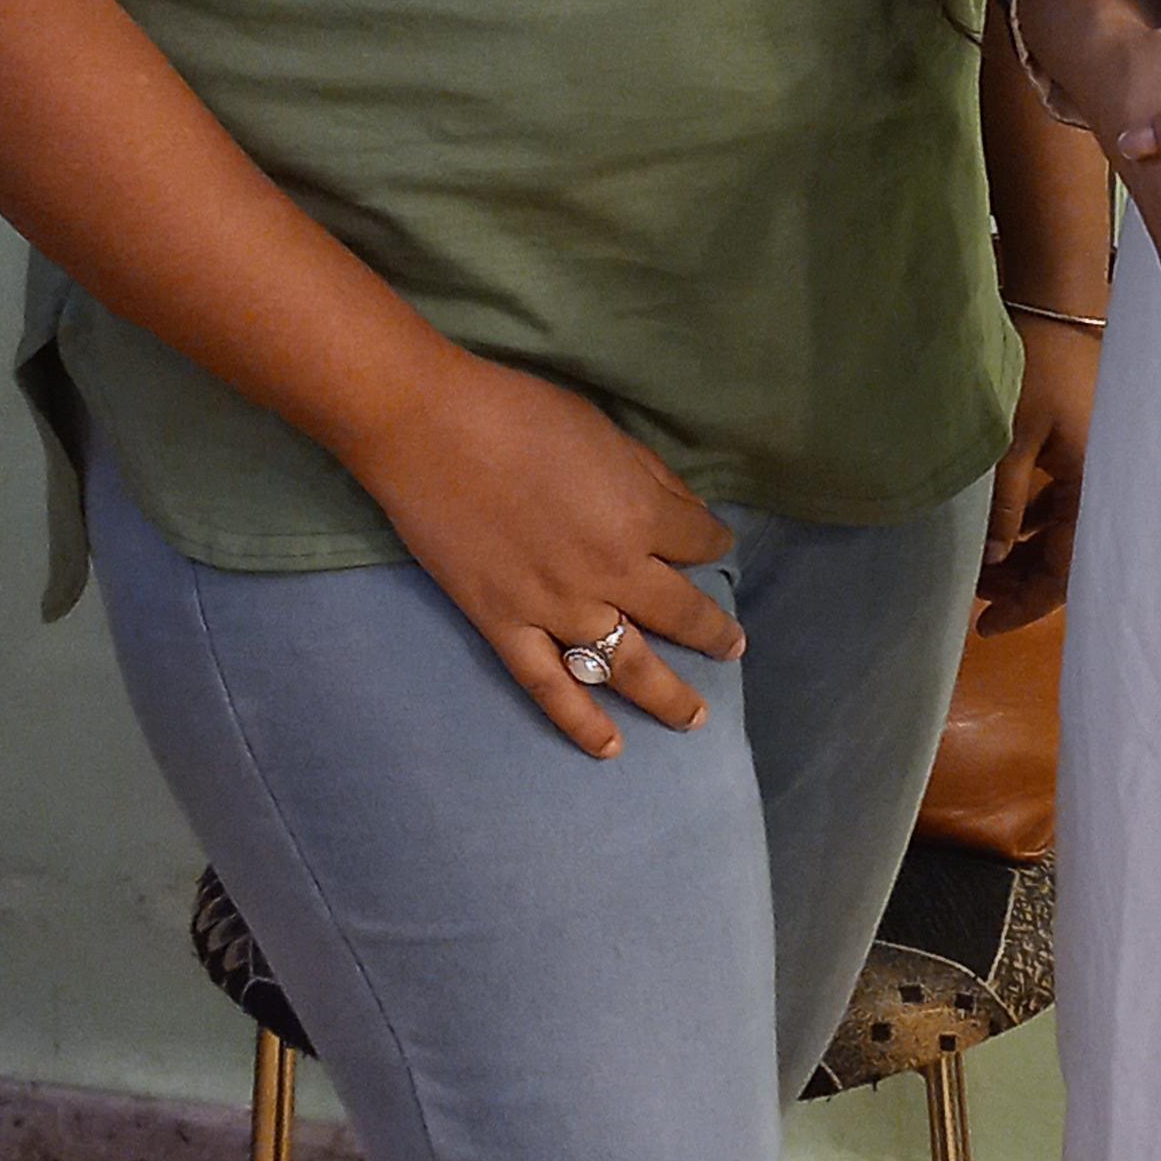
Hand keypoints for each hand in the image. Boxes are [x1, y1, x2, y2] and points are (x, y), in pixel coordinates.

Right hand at [348, 349, 741, 757]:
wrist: (427, 428)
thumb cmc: (519, 413)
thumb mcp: (606, 431)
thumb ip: (650, 479)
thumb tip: (686, 514)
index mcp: (641, 517)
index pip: (701, 541)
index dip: (714, 543)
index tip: (713, 546)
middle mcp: (612, 573)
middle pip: (681, 615)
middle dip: (714, 633)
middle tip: (732, 649)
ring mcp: (558, 608)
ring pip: (628, 666)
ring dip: (668, 695)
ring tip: (694, 718)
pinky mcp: (505, 626)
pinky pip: (550, 687)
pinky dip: (581, 722)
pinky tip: (611, 748)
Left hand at [981, 312, 1095, 628]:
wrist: (1058, 304)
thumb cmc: (1037, 368)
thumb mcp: (1011, 439)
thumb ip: (1003, 502)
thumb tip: (992, 559)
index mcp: (1094, 489)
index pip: (1064, 570)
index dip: (1025, 604)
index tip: (985, 627)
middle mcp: (1102, 487)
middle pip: (1065, 557)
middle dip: (1019, 583)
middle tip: (973, 597)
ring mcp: (1094, 468)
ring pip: (1059, 532)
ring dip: (1021, 552)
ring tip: (978, 566)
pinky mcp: (1081, 450)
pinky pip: (1057, 504)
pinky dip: (1028, 521)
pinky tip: (998, 527)